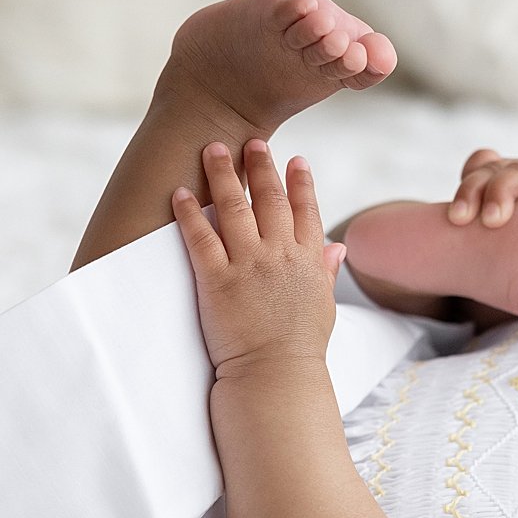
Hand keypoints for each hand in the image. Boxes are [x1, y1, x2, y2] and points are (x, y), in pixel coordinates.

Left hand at [173, 139, 347, 380]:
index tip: (296, 160)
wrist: (276, 377)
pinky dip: (188, 212)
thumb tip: (338, 248)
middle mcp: (280, 255)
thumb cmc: (300, 349)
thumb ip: (327, 271)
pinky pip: (200, 237)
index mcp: (308, 261)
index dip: (301, 183)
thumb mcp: (324, 307)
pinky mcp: (218, 280)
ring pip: (233, 207)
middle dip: (261, 165)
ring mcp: (249, 265)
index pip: (306, 210)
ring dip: (222, 174)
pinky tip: (179, 193)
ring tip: (212, 149)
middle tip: (252, 141)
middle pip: (270, 198)